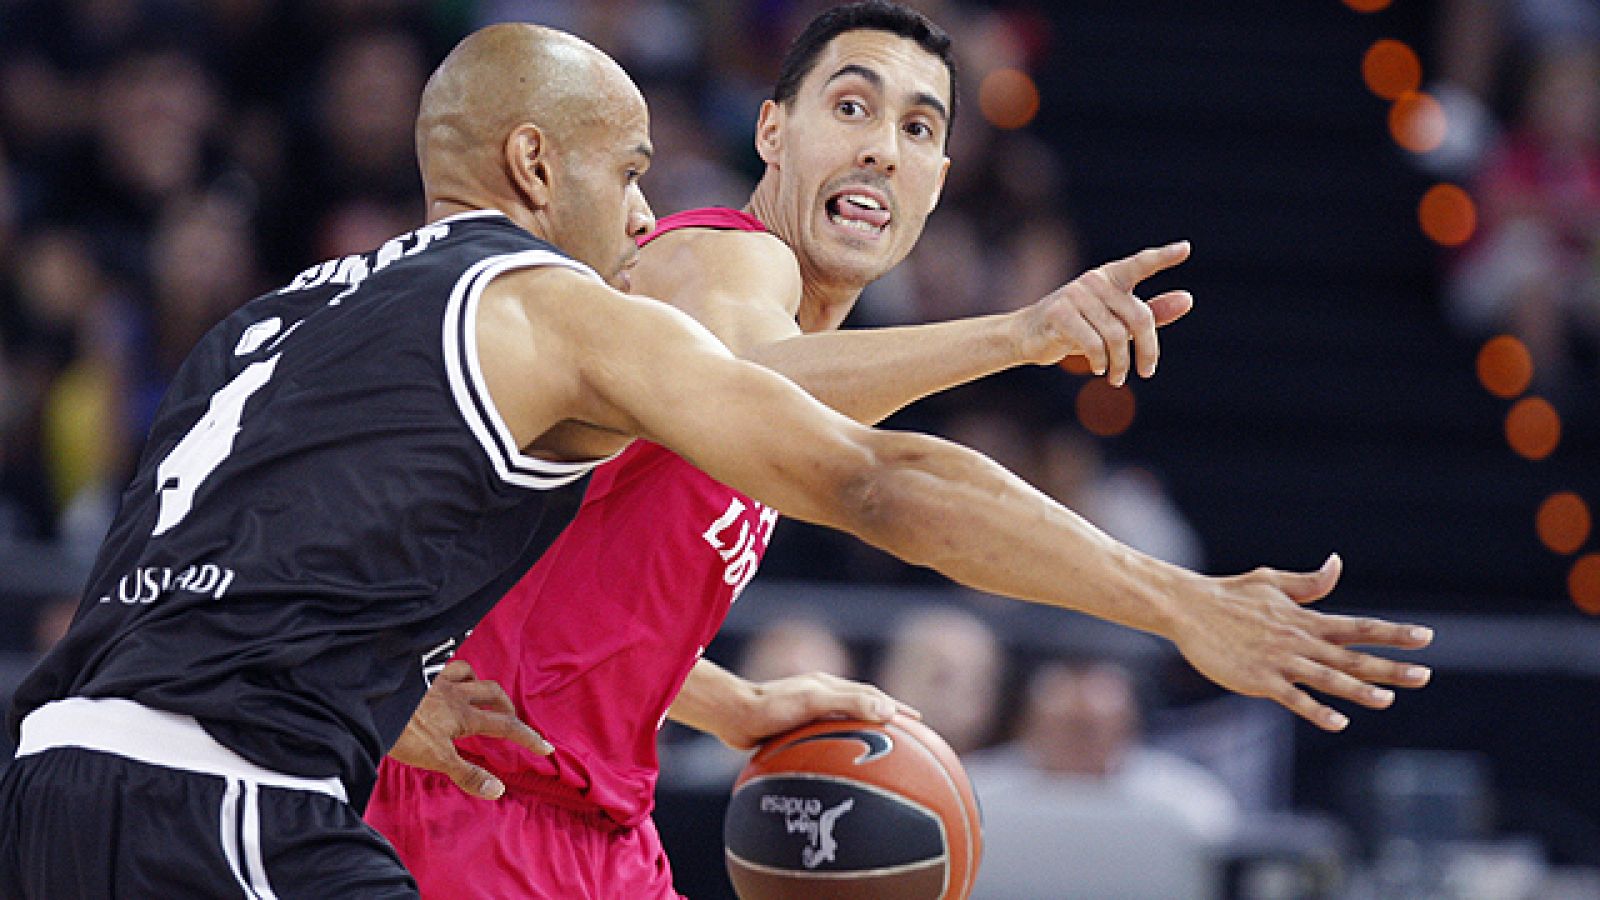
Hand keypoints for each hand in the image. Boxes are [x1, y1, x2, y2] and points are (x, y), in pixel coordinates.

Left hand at [387, 660, 552, 798]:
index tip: (546, 747)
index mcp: (465, 716)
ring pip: (470, 674)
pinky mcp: (418, 676)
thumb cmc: (403, 731)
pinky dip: (452, 672)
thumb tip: (498, 790)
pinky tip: (446, 679)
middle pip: (492, 693)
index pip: (506, 726)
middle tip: (512, 718)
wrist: (371, 703)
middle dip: (506, 705)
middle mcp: (456, 694)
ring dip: (480, 684)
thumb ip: (467, 773)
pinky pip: (443, 667)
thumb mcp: (436, 758)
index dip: (528, 737)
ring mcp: (436, 681)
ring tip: (481, 695)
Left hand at [721, 672, 920, 750]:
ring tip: (878, 754)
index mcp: (829, 686)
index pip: (871, 695)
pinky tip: (837, 769)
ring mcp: (805, 713)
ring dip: (862, 735)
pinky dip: (838, 750)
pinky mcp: (792, 729)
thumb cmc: (772, 706)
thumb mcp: (814, 700)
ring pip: (842, 725)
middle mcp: (820, 697)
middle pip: (860, 707)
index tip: (918, 721)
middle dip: (884, 718)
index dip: (895, 707)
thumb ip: (850, 701)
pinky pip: (823, 740)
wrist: (731, 715)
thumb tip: (888, 709)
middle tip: (907, 738)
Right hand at [1013, 241, 1194, 384]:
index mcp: (1112, 277)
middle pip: (1139, 318)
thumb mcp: (1116, 322)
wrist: (1029, 336)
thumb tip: (1188, 299)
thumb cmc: (1079, 327)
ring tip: (1117, 377)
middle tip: (1147, 373)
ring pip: (1116, 336)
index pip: (1140, 264)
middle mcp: (1095, 280)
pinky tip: (1099, 369)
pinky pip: (1092, 343)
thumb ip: (1151, 313)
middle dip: (1147, 350)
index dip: (1163, 257)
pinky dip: (1100, 361)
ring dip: (1120, 363)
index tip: (1186, 249)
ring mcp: (1075, 294)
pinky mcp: (1059, 313)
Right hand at [1170, 554, 1432, 730]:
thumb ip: (1309, 582)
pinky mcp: (1259, 680)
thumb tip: (1337, 565)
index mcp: (1305, 619)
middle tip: (1424, 675)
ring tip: (1388, 699)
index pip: (1358, 626)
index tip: (1425, 637)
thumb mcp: (1273, 580)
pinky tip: (1338, 721)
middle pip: (1352, 655)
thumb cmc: (1230, 594)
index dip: (1392, 632)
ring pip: (1328, 678)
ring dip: (1360, 690)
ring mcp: (1280, 661)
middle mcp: (1299, 641)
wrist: (1189, 608)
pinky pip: (1293, 698)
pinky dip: (1316, 709)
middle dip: (1390, 667)